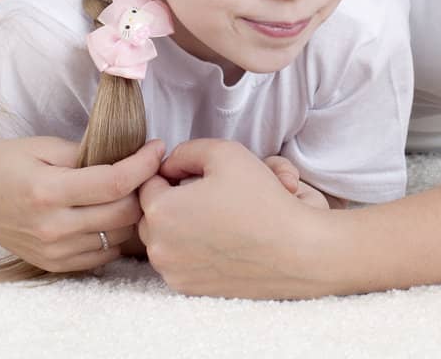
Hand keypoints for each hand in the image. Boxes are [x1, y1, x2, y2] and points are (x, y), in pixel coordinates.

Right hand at [0, 134, 167, 274]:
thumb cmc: (8, 161)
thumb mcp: (45, 146)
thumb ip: (87, 154)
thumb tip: (129, 158)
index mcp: (48, 192)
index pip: (114, 184)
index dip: (144, 164)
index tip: (157, 147)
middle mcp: (52, 228)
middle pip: (122, 214)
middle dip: (144, 188)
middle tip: (149, 168)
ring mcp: (53, 252)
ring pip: (117, 237)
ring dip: (133, 212)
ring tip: (133, 188)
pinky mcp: (54, 264)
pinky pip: (102, 254)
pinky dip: (115, 233)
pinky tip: (112, 211)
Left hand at [138, 138, 333, 296]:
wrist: (294, 250)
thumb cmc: (260, 197)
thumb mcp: (224, 152)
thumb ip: (186, 151)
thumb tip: (168, 164)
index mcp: (160, 211)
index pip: (146, 182)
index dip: (170, 172)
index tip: (195, 174)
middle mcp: (158, 248)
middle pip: (150, 213)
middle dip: (170, 200)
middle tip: (204, 193)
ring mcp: (173, 273)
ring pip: (162, 239)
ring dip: (178, 225)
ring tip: (214, 215)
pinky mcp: (189, 290)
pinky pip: (177, 261)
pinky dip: (190, 249)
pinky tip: (219, 238)